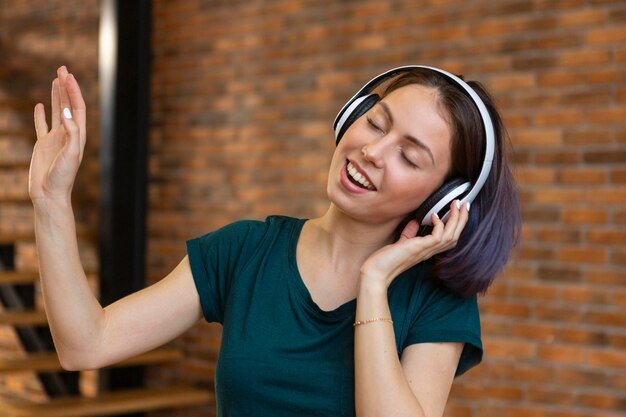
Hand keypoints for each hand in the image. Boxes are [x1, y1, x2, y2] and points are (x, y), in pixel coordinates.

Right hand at [29, 66, 85, 204]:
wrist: (49, 194)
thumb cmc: (63, 177)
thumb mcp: (70, 154)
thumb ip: (71, 133)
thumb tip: (66, 114)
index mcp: (78, 135)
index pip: (77, 108)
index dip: (73, 91)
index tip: (67, 76)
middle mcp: (68, 134)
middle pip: (68, 105)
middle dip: (66, 87)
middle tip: (62, 68)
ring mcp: (55, 139)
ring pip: (56, 111)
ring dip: (56, 96)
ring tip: (55, 79)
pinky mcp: (43, 145)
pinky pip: (42, 126)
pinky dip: (41, 114)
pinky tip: (40, 104)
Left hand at [359, 200, 469, 289]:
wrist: (377, 271)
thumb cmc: (387, 259)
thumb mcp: (402, 241)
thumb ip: (410, 232)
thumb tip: (415, 221)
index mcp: (428, 249)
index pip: (450, 238)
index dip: (457, 225)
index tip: (459, 210)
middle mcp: (430, 251)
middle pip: (456, 236)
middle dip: (462, 219)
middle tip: (465, 204)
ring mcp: (426, 250)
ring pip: (451, 235)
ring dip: (456, 219)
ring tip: (456, 205)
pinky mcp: (420, 248)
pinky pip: (438, 236)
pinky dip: (440, 225)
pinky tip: (435, 216)